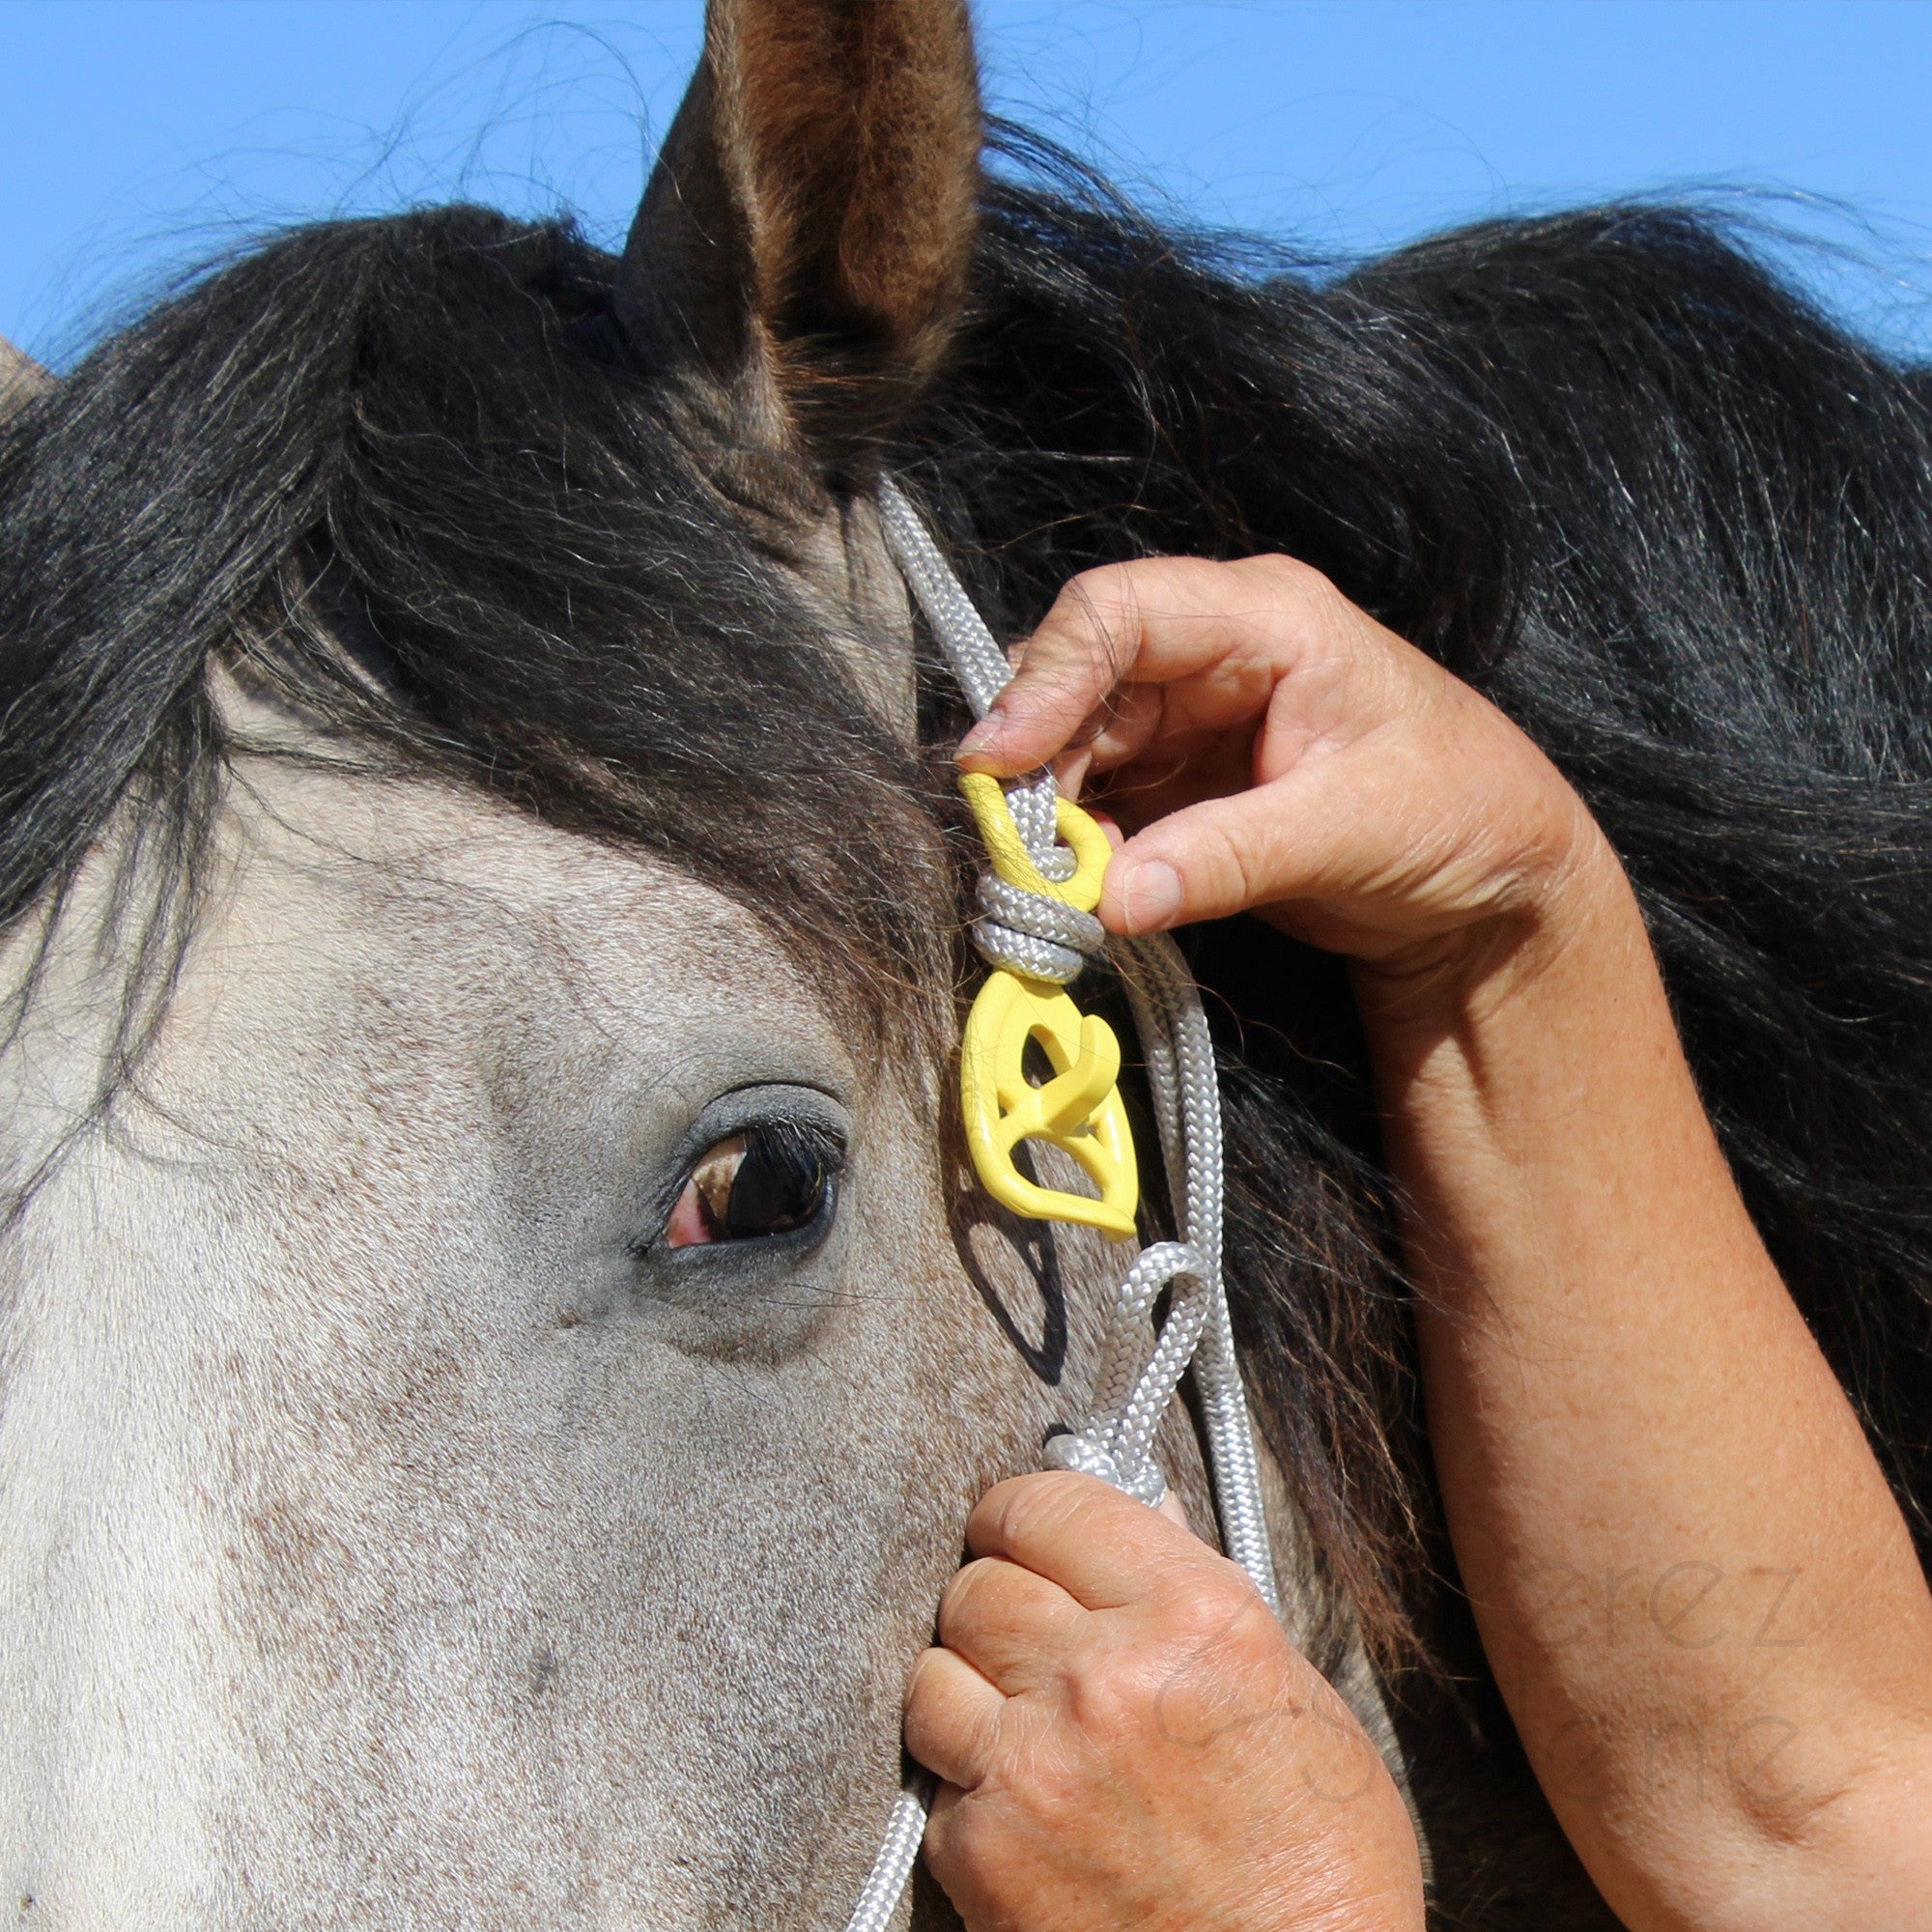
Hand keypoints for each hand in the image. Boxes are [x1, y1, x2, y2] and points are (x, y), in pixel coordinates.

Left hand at [903, 1472, 1425, 1931]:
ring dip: (965, 1691)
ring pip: (931, 1674)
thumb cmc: (1319, 1863)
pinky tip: (1026, 1808)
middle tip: (1025, 1635)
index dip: (1023, 1516)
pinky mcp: (983, 1855)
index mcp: (1190, 1615)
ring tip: (1017, 1723)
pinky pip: (935, 1781)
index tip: (1020, 1532)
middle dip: (996, 1603)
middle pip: (976, 1585)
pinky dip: (967, 1789)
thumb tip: (1142, 1511)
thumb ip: (1198, 1596)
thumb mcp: (1292, 1697)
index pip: (1046, 1504)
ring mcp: (1032, 1767)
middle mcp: (1101, 1676)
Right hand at [957, 554, 1618, 1021]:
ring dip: (1052, 812)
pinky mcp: (1181, 781)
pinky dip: (1080, 845)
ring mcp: (1191, 717)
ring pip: (1077, 745)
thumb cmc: (1458, 815)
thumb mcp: (1351, 830)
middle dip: (1038, 763)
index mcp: (1267, 619)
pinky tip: (1088, 889)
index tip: (1000, 761)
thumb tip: (1110, 899)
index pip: (1119, 613)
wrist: (1495, 879)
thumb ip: (1227, 858)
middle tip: (1015, 849)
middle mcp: (1214, 652)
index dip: (1046, 679)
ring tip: (1053, 882)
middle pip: (1079, 681)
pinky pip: (1101, 799)